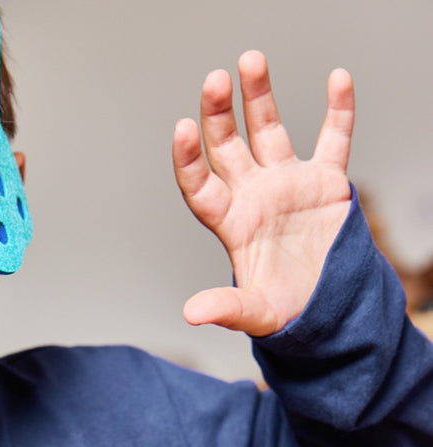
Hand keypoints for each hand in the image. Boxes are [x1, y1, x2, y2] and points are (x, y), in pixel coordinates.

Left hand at [173, 50, 353, 335]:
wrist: (326, 309)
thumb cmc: (284, 311)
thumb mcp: (256, 313)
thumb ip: (226, 308)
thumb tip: (192, 314)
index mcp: (232, 224)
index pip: (201, 185)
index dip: (189, 159)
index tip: (182, 129)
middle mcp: (253, 195)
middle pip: (227, 147)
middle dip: (218, 114)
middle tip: (214, 80)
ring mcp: (287, 184)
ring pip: (268, 130)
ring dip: (259, 96)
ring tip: (250, 60)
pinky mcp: (325, 182)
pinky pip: (333, 138)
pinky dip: (338, 109)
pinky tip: (338, 79)